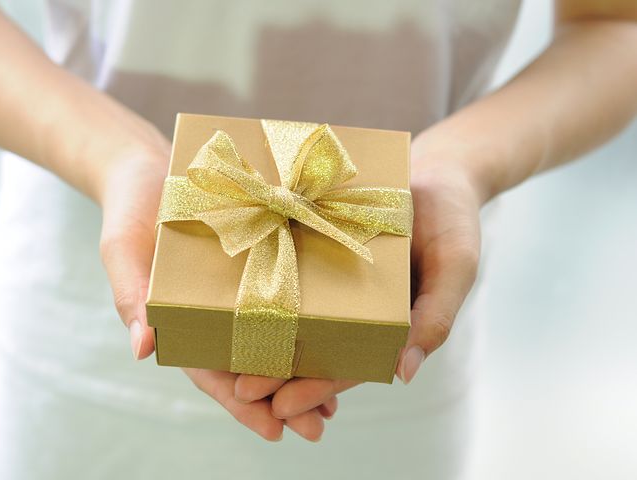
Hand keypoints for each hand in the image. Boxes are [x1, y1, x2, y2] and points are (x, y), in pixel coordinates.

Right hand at [96, 145, 334, 441]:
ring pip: (273, 338)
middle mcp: (215, 312)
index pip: (212, 373)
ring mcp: (239, 288)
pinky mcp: (260, 258)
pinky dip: (309, 317)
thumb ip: (133, 298)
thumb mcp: (124, 252)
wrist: (148, 169)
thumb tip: (143, 350)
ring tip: (336, 398)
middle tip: (320, 425)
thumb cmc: (130, 212)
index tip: (274, 432)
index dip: (242, 404)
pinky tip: (338, 331)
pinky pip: (286, 293)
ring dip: (302, 367)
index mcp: (181, 322)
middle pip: (251, 365)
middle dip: (284, 398)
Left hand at [233, 143, 483, 433]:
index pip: (351, 365)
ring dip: (265, 338)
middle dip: (279, 374)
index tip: (281, 408)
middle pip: (314, 348)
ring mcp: (336, 279)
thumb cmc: (455, 222)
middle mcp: (358, 307)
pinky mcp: (319, 246)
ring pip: (296, 317)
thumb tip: (403, 374)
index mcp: (390, 325)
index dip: (317, 388)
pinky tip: (233, 300)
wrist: (440, 170)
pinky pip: (292, 271)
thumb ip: (436, 318)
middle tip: (241, 392)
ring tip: (224, 360)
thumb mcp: (456, 268)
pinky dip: (267, 289)